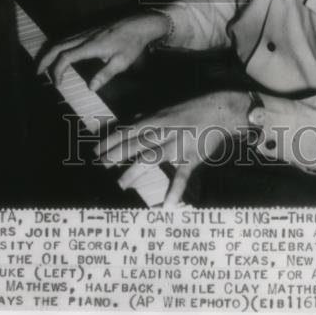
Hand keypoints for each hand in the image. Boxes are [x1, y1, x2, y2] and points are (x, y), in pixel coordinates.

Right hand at [36, 12, 167, 90]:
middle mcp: (84, 37)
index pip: (65, 57)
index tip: (57, 84)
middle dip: (44, 60)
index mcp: (91, 46)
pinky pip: (67, 38)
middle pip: (57, 46)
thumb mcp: (122, 62)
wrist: (139, 24)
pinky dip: (58, 48)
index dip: (57, 70)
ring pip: (60, 41)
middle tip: (38, 74)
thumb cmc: (132, 44)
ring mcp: (86, 32)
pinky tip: (58, 56)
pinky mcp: (89, 31)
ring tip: (44, 67)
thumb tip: (90, 88)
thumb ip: (105, 75)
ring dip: (49, 53)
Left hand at [98, 91, 247, 205]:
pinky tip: (167, 206)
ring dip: (135, 172)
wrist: (220, 110)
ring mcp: (178, 144)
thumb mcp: (168, 108)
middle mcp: (165, 131)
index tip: (95, 150)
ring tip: (121, 184)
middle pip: (136, 144)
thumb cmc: (192, 109)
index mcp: (157, 119)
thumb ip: (150, 116)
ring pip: (152, 158)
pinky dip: (176, 191)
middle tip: (100, 165)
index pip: (129, 131)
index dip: (111, 140)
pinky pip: (182, 175)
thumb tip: (133, 119)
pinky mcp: (192, 157)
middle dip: (116, 154)